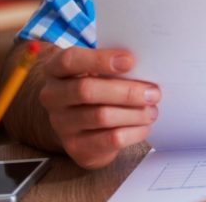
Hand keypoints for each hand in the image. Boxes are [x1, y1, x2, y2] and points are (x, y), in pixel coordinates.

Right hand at [37, 47, 159, 168]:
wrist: (86, 127)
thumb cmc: (99, 87)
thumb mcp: (100, 72)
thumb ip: (115, 67)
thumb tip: (146, 68)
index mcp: (56, 70)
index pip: (69, 60)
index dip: (100, 59)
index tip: (130, 61)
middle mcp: (52, 96)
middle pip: (86, 90)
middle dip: (126, 91)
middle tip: (153, 93)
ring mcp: (61, 123)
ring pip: (101, 116)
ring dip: (134, 113)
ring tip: (152, 110)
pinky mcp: (76, 146)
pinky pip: (110, 139)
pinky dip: (134, 131)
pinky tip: (144, 125)